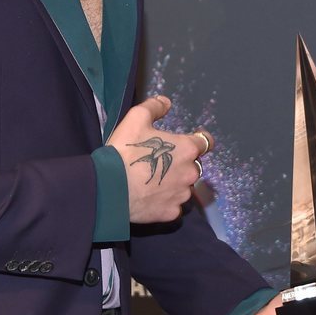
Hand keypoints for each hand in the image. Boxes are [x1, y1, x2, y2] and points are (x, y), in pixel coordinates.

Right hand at [110, 96, 209, 223]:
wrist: (109, 187)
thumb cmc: (125, 150)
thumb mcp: (136, 118)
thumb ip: (154, 107)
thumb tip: (166, 102)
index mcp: (187, 149)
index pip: (206, 142)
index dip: (200, 139)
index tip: (192, 140)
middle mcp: (190, 173)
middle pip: (193, 166)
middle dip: (181, 163)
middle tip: (160, 162)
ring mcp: (182, 195)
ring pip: (184, 187)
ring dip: (175, 183)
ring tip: (153, 182)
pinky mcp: (171, 212)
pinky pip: (173, 206)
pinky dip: (166, 202)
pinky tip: (151, 198)